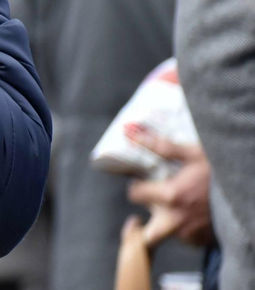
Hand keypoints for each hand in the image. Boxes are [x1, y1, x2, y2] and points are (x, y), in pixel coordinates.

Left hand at [126, 124, 214, 247]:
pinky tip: (189, 213)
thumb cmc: (221, 172)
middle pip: (147, 232)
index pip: (134, 196)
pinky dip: (182, 228)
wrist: (247, 191)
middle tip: (152, 204)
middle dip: (144, 221)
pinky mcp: (201, 240)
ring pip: (166, 233)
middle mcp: (176, 219)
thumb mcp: (194, 154)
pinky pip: (184, 238)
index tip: (142, 183)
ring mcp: (189, 233)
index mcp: (170, 196)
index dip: (137, 188)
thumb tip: (139, 137)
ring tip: (175, 205)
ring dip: (164, 221)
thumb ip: (164, 148)